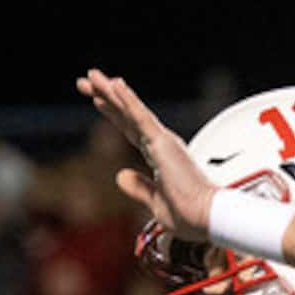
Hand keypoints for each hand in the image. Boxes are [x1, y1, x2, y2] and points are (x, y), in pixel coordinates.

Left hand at [77, 69, 215, 241]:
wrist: (208, 218)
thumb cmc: (190, 216)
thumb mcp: (155, 203)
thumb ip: (138, 188)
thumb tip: (120, 176)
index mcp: (160, 158)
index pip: (131, 130)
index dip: (114, 114)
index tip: (97, 100)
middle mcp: (161, 144)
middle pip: (127, 115)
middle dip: (106, 96)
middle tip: (86, 79)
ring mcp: (162, 141)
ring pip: (131, 111)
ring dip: (111, 92)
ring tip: (92, 75)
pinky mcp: (162, 143)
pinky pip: (140, 117)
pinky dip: (128, 100)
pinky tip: (115, 85)